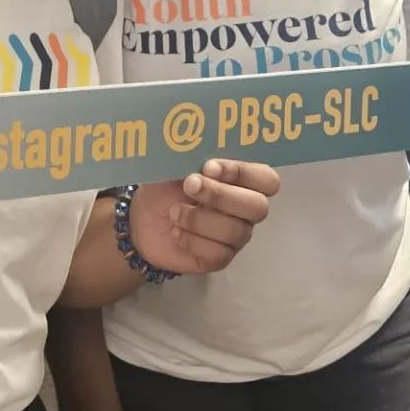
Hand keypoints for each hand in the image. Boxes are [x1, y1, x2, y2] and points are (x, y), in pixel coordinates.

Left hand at [130, 159, 278, 275]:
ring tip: (174, 212)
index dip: (243, 173)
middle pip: (258, 207)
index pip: (266, 179)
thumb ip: (193, 158)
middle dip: (221, 196)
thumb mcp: (176, 166)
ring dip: (199, 219)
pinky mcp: (220, 258)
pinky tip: (176, 232)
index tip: (209, 167)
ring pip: (236, 231)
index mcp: (241, 181)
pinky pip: (218, 253)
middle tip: (189, 186)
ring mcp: (236, 236)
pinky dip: (192, 240)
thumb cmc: (165, 186)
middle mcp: (245, 209)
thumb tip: (200, 152)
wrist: (143, 219)